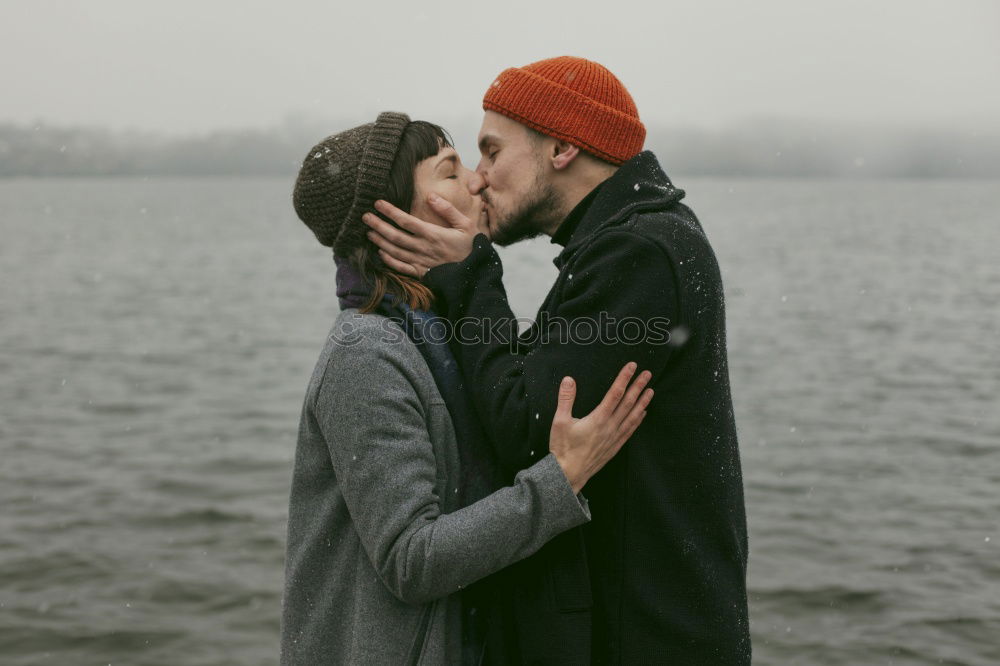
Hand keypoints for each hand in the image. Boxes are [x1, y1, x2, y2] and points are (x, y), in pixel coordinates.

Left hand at [362, 196, 482, 278]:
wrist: (476, 274)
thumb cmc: (472, 247)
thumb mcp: (466, 224)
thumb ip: (448, 210)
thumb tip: (430, 196)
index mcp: (433, 234)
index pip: (406, 221)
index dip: (390, 211)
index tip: (378, 203)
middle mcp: (423, 248)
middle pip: (395, 236)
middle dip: (378, 225)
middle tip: (365, 217)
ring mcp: (421, 262)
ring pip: (395, 251)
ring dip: (380, 241)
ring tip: (368, 232)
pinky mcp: (422, 273)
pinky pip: (401, 267)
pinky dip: (389, 260)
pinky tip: (381, 253)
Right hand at [549, 362, 653, 493]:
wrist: (568, 474)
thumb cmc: (563, 449)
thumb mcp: (559, 421)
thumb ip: (566, 399)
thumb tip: (569, 380)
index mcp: (598, 419)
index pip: (615, 394)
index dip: (624, 378)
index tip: (632, 367)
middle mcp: (610, 427)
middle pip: (628, 403)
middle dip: (638, 387)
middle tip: (647, 374)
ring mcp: (614, 438)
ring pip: (632, 416)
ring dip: (642, 403)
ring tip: (651, 391)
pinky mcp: (614, 447)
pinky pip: (630, 430)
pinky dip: (638, 420)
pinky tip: (643, 414)